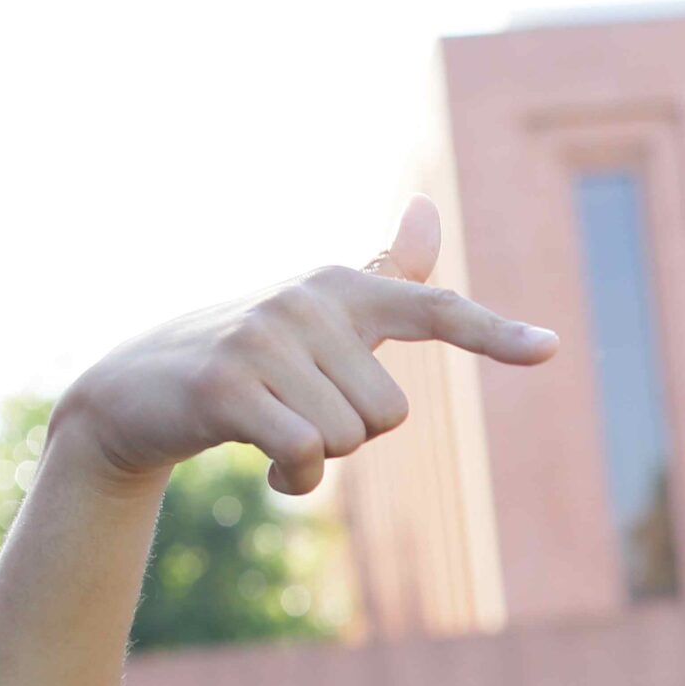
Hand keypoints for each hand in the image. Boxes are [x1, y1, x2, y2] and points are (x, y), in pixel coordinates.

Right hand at [55, 197, 556, 493]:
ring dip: (315, 458)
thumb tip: (428, 209)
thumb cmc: (245, 356)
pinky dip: (291, 476)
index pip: (433, 308)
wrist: (132, 392)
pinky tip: (260, 459)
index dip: (494, 334)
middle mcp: (306, 300)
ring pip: (348, 439)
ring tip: (270, 428)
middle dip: (349, 434)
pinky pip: (305, 455)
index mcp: (340, 286)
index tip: (552, 348)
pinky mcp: (225, 385)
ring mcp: (263, 338)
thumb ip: (382, 275)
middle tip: (294, 409)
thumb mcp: (316, 316)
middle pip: (389, 414)